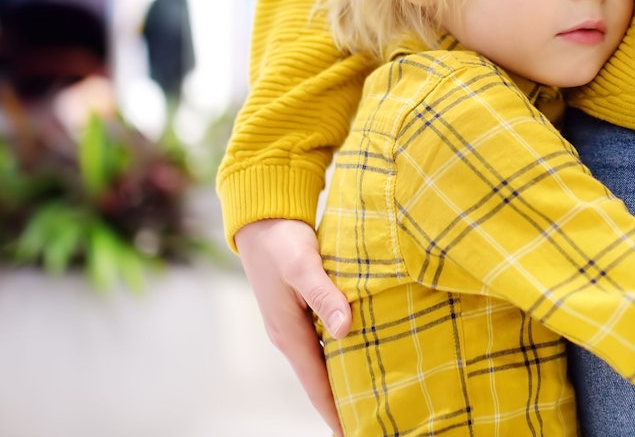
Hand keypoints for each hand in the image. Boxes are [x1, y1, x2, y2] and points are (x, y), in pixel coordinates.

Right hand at [235, 218, 351, 433]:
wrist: (260, 219)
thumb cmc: (282, 241)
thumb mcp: (304, 265)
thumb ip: (325, 295)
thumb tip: (344, 329)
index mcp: (289, 333)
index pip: (317, 385)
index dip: (336, 412)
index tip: (356, 432)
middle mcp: (289, 337)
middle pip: (320, 381)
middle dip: (343, 404)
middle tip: (374, 420)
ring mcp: (293, 326)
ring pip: (323, 364)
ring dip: (343, 381)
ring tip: (372, 398)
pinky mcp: (299, 313)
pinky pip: (322, 345)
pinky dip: (341, 357)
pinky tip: (361, 358)